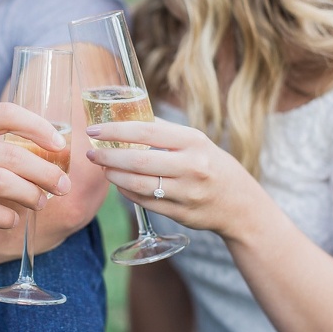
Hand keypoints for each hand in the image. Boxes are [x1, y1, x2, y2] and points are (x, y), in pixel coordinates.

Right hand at [0, 103, 71, 234]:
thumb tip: (33, 145)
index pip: (9, 113)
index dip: (41, 127)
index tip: (61, 144)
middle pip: (15, 154)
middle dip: (48, 173)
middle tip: (64, 186)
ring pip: (3, 183)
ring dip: (32, 196)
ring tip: (41, 203)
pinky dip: (4, 217)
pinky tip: (11, 220)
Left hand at [84, 118, 259, 239]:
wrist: (240, 204)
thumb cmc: (212, 165)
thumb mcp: (197, 142)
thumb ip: (166, 132)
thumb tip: (129, 117)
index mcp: (194, 141)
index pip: (147, 131)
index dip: (116, 130)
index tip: (95, 129)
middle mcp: (192, 166)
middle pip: (139, 160)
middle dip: (109, 155)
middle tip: (91, 152)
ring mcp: (186, 193)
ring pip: (139, 184)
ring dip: (114, 175)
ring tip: (102, 168)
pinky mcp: (181, 214)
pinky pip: (145, 202)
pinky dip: (127, 192)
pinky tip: (119, 184)